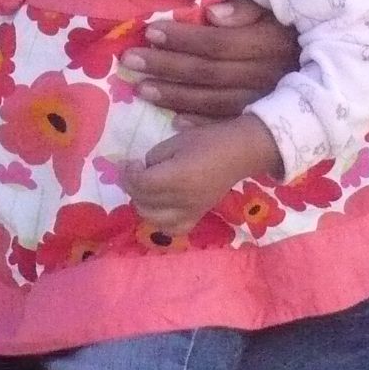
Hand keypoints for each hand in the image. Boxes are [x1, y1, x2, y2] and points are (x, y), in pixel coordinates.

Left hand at [119, 116, 281, 236]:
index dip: (128, 173)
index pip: (142, 184)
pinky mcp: (199, 216)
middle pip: (144, 204)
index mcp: (178, 177)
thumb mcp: (176, 141)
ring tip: (145, 189)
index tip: (129, 162)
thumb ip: (154, 157)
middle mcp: (183, 200)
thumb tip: (143, 170)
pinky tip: (159, 207)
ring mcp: (192, 211)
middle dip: (133, 188)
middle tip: (135, 173)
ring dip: (144, 205)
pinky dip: (161, 221)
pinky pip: (174, 229)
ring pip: (155, 220)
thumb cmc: (208, 140)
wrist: (239, 152)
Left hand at [121, 0, 298, 122]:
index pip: (218, 43)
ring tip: (140, 88)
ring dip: (174, 96)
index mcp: (271, 43)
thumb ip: (248, 7)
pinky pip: (227, 125)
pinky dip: (199, 125)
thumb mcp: (277, 7)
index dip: (183, 38)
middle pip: (209, 73)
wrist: (337, 68)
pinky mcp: (265, 122)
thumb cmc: (294, 26)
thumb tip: (212, 15)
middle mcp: (268, 76)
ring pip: (213, 101)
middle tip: (131, 60)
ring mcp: (267, 102)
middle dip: (166, 65)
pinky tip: (174, 121)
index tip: (150, 31)